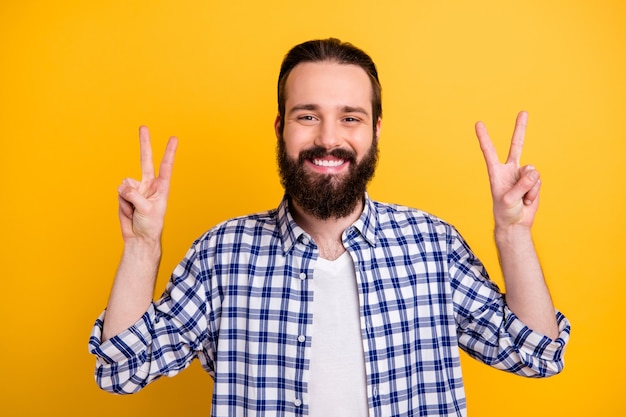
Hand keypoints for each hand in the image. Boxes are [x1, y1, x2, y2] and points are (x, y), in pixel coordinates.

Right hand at [117, 126, 177, 241]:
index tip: (174, 138)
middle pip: (146, 160)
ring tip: (135, 210)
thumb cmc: (150, 226)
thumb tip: (123, 184)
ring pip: (126, 184)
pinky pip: (120, 193)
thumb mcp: (147, 210)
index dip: (169, 152)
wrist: (139, 238)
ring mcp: (136, 188)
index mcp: (161, 188)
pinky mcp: (125, 194)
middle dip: (144, 143)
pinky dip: (123, 203)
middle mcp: (149, 185)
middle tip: (143, 126)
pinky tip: (129, 211)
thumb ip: (135, 195)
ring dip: (128, 198)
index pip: (166, 166)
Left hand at [475, 111, 540, 229]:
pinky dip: (534, 192)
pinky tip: (527, 199)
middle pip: (516, 145)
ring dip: (528, 187)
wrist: (515, 223)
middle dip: (520, 128)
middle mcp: (509, 169)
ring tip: (521, 198)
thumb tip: (534, 171)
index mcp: (496, 172)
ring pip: (532, 172)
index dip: (484, 138)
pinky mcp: (533, 181)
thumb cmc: (505, 212)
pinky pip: (538, 181)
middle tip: (523, 112)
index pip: (489, 152)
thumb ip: (520, 185)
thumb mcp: (508, 200)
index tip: (478, 123)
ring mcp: (522, 174)